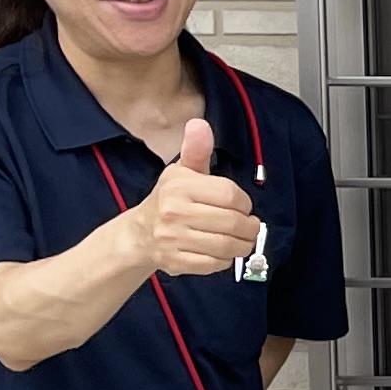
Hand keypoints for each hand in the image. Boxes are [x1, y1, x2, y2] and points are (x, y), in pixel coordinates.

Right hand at [140, 116, 258, 276]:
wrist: (139, 233)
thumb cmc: (170, 200)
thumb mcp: (182, 172)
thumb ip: (196, 150)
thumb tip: (199, 124)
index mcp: (180, 186)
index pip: (231, 195)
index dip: (245, 203)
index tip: (243, 207)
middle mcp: (174, 212)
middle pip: (232, 222)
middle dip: (249, 227)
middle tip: (251, 227)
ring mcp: (173, 239)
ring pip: (226, 246)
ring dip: (242, 246)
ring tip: (243, 241)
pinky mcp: (175, 261)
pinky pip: (213, 265)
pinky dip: (225, 261)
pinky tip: (223, 253)